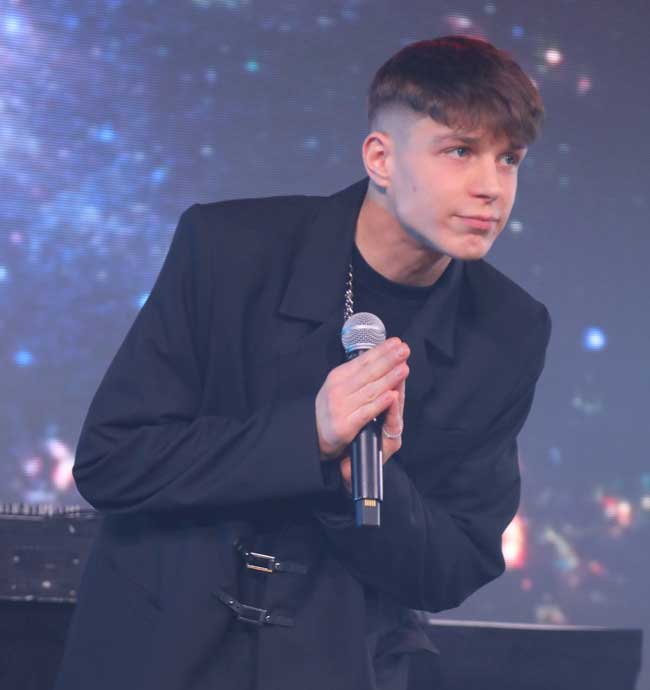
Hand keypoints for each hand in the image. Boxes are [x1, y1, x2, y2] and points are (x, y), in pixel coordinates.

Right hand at [315, 337, 409, 484]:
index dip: (380, 350)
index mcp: (338, 377)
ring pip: (370, 390)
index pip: (363, 361)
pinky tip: (392, 395)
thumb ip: (357, 374)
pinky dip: (380, 403)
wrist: (313, 436)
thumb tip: (381, 357)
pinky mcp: (345, 426)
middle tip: (404, 350)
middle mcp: (338, 390)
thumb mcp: (339, 386)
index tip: (396, 342)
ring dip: (389, 379)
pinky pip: (366, 412)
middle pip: (368, 373)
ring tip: (403, 369)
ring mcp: (341, 408)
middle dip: (388, 360)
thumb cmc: (331, 409)